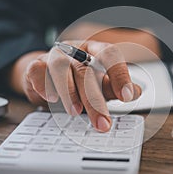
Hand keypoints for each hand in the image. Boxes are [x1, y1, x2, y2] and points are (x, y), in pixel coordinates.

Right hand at [10, 41, 141, 131]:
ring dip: (70, 93)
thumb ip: (114, 87)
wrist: (49, 73)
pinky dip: (44, 84)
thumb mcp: (99, 83)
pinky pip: (37, 70)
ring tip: (76, 113)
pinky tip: (52, 98)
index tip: (126, 96)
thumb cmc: (79, 79)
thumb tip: (136, 91)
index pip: (110, 55)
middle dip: (95, 99)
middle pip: (86, 70)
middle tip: (103, 123)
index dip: (119, 75)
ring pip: (62, 69)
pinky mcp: (36, 65)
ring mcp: (55, 56)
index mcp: (95, 50)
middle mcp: (76, 50)